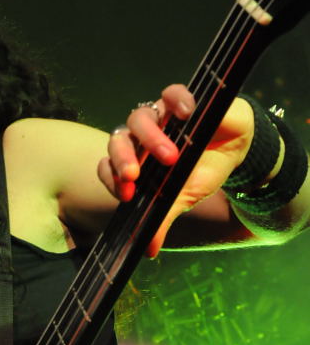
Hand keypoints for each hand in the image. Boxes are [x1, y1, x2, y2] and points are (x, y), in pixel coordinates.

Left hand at [98, 86, 254, 254]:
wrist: (235, 149)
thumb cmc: (203, 173)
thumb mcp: (184, 198)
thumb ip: (163, 218)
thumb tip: (149, 251)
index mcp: (135, 161)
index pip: (109, 166)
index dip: (111, 177)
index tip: (127, 192)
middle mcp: (140, 137)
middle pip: (118, 141)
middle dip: (122, 159)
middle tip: (134, 175)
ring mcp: (159, 115)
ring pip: (139, 118)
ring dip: (151, 138)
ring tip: (171, 156)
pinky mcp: (181, 99)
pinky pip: (172, 93)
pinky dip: (177, 101)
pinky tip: (188, 113)